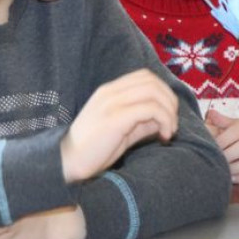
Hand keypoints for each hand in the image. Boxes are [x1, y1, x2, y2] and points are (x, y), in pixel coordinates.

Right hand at [62, 69, 177, 182]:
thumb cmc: (93, 150)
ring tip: (169, 131)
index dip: (163, 91)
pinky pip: (150, 109)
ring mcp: (112, 103)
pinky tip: (163, 136)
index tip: (168, 115)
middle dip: (170, 100)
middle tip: (172, 124)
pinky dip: (164, 120)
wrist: (67, 163)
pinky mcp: (115, 118)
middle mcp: (110, 92)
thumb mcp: (121, 131)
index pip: (144, 76)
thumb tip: (165, 119)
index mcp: (109, 91)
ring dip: (169, 111)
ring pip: (154, 92)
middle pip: (152, 81)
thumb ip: (141, 121)